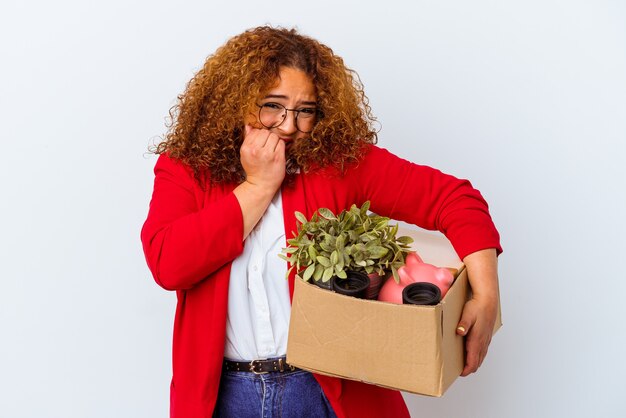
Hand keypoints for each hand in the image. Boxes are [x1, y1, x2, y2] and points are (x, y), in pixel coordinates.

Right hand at [240, 125, 285, 192]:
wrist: (261, 185)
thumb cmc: (254, 169)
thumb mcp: (245, 155)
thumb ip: (247, 140)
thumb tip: (249, 126)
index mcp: (246, 148)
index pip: (255, 131)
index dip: (259, 136)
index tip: (261, 142)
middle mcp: (256, 150)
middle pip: (265, 132)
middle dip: (267, 137)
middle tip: (267, 146)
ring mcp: (268, 154)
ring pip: (274, 136)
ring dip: (274, 141)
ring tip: (272, 149)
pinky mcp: (278, 157)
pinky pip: (281, 143)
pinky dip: (280, 146)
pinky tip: (277, 152)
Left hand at [457, 248, 498, 375]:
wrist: (488, 298)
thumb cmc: (477, 306)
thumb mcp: (468, 313)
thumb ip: (463, 323)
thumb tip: (460, 332)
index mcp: (477, 338)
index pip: (473, 358)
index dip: (467, 368)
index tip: (461, 373)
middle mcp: (483, 340)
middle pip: (478, 360)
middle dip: (470, 368)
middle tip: (460, 372)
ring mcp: (486, 338)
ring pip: (481, 356)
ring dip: (475, 362)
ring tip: (466, 367)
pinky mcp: (486, 334)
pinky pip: (483, 350)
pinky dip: (478, 356)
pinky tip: (475, 355)